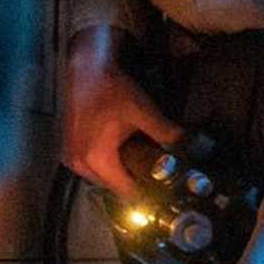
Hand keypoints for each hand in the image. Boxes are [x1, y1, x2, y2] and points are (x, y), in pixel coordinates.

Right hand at [61, 27, 182, 196]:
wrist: (85, 70)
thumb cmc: (113, 90)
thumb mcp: (144, 112)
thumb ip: (167, 134)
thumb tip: (195, 148)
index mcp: (97, 159)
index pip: (126, 192)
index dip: (148, 194)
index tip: (166, 193)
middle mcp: (79, 164)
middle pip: (113, 188)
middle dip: (135, 185)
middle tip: (157, 179)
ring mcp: (70, 158)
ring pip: (100, 179)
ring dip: (120, 176)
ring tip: (142, 168)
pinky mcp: (68, 149)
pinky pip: (90, 168)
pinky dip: (106, 167)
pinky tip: (122, 157)